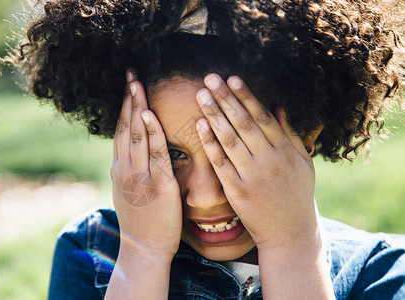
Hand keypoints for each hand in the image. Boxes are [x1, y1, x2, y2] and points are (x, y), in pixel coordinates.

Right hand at [111, 74, 181, 259]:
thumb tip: (131, 153)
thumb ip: (129, 170)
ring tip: (137, 84)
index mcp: (120, 169)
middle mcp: (125, 169)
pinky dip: (151, 134)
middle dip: (128, 99)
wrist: (143, 249)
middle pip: (125, 127)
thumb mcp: (128, 192)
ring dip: (136, 108)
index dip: (123, 108)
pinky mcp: (157, 186)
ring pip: (135, 136)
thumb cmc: (140, 222)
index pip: (120, 131)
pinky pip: (154, 155)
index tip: (127, 87)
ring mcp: (139, 177)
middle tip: (130, 74)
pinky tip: (149, 115)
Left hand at [195, 74, 318, 249]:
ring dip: (214, 115)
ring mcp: (252, 175)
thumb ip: (291, 135)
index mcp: (286, 151)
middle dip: (225, 98)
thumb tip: (278, 107)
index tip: (232, 78)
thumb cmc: (297, 196)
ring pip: (230, 139)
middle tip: (210, 78)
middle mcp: (269, 159)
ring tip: (201, 94)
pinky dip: (210, 143)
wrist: (291, 234)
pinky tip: (199, 125)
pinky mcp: (237, 190)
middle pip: (244, 123)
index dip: (246, 96)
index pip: (262, 117)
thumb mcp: (303, 164)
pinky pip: (220, 162)